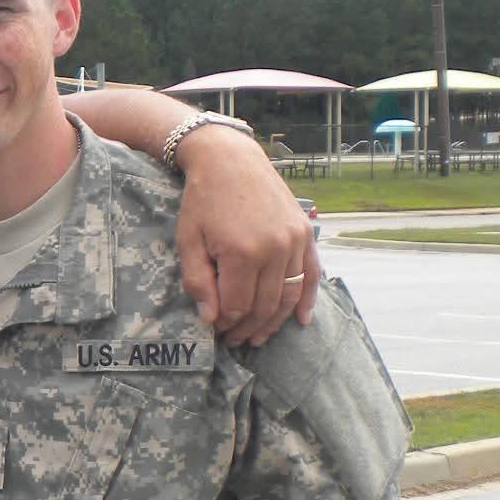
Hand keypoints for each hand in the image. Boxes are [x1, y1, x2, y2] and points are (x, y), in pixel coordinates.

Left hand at [174, 130, 319, 345]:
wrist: (230, 159)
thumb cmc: (203, 200)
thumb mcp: (188, 240)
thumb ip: (198, 281)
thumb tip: (211, 319)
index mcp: (241, 253)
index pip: (236, 306)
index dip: (225, 324)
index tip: (215, 329)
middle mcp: (274, 249)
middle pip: (264, 306)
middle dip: (247, 328)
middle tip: (233, 340)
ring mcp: (294, 241)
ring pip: (288, 296)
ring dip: (273, 322)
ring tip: (257, 337)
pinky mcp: (305, 233)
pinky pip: (311, 274)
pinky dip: (308, 300)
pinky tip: (301, 321)